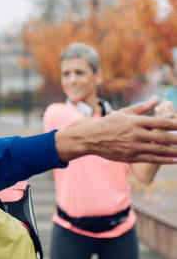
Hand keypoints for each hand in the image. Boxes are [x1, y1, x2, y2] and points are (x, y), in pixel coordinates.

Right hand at [56, 96, 176, 163]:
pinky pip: (152, 159)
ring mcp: (134, 147)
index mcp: (136, 121)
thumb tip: (157, 99)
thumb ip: (142, 107)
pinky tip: (175, 160)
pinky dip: (165, 160)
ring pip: (160, 150)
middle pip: (164, 138)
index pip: (162, 123)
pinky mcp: (131, 157)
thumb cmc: (108, 123)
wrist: (90, 139)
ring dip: (175, 151)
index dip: (176, 125)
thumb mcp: (123, 112)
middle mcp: (136, 134)